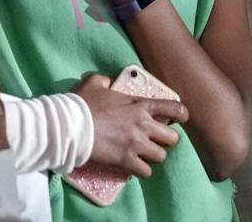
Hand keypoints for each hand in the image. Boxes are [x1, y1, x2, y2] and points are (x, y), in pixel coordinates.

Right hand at [73, 73, 187, 177]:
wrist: (70, 125)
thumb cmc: (81, 103)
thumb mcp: (94, 83)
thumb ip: (105, 80)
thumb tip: (108, 82)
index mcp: (139, 105)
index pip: (173, 108)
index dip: (181, 114)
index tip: (180, 119)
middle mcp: (143, 124)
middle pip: (173, 138)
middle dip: (165, 140)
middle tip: (154, 140)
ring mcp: (137, 144)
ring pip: (161, 156)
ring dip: (152, 156)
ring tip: (142, 155)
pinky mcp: (127, 161)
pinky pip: (146, 172)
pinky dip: (140, 170)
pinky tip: (132, 166)